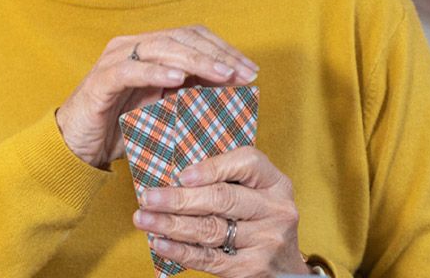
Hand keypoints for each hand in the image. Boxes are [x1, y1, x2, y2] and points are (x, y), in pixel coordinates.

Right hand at [56, 26, 258, 168]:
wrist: (78, 149)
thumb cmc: (123, 129)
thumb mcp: (164, 111)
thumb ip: (190, 96)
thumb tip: (233, 95)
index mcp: (150, 49)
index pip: (194, 37)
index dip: (224, 50)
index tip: (250, 71)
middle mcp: (133, 46)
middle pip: (183, 37)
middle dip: (218, 54)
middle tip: (242, 74)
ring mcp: (115, 60)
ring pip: (162, 47)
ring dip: (196, 60)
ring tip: (222, 74)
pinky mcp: (100, 81)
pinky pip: (131, 70)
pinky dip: (156, 71)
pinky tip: (178, 79)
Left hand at [132, 147, 311, 276]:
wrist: (284, 269)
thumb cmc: (261, 223)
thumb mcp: (259, 195)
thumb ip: (229, 182)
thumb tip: (176, 178)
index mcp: (277, 183)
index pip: (248, 163)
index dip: (212, 167)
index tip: (182, 174)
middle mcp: (276, 210)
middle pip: (223, 198)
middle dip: (179, 198)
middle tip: (148, 198)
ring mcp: (266, 240)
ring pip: (211, 229)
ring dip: (171, 224)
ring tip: (144, 219)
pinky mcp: (251, 268)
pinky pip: (208, 258)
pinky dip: (180, 250)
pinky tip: (160, 242)